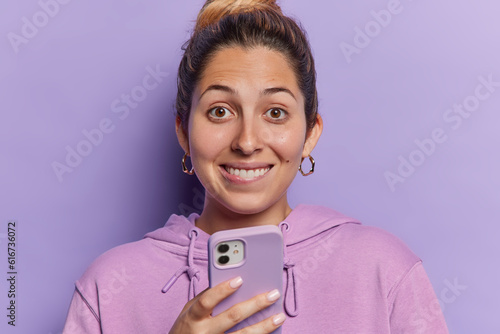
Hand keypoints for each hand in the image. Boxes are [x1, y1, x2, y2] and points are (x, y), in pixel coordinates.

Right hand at [169, 276, 285, 333]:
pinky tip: (272, 332)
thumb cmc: (185, 330)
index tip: (240, 279)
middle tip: (273, 294)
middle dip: (255, 304)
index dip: (222, 290)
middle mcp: (204, 333)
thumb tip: (226, 282)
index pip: (207, 301)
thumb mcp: (187, 312)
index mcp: (193, 318)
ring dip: (264, 326)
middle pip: (232, 317)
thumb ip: (204, 298)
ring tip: (280, 316)